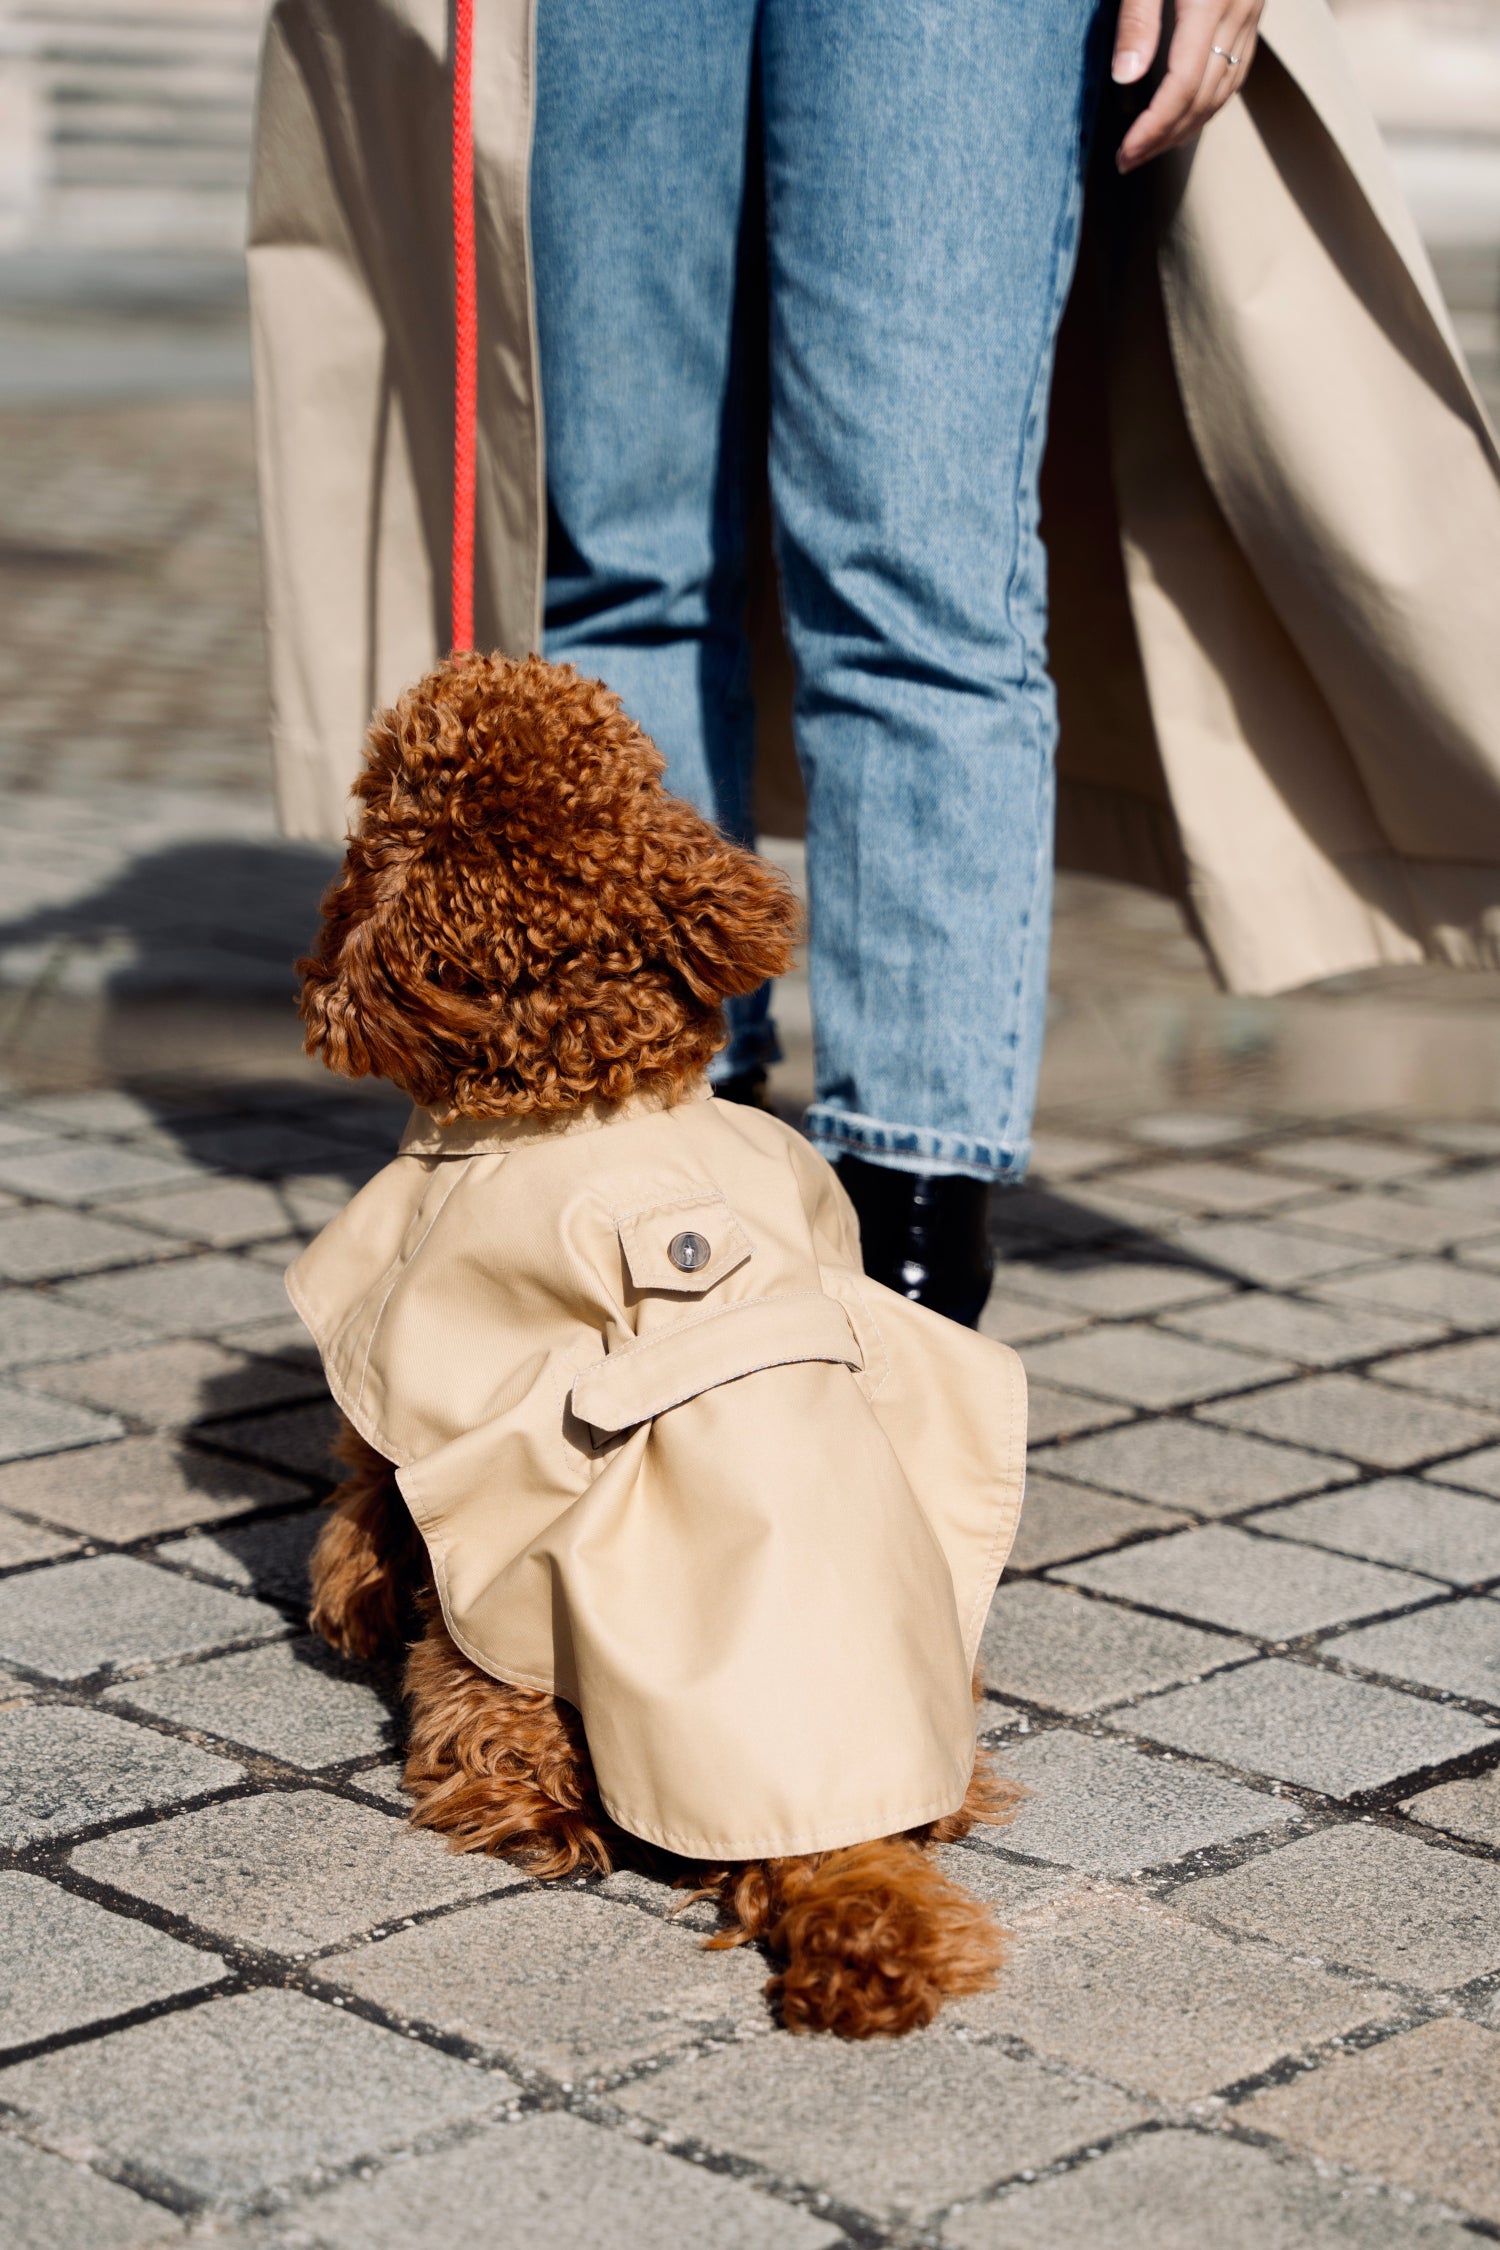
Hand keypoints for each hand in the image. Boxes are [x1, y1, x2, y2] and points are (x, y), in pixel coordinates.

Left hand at [1112, 0, 1262, 172]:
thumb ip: (1138, 19)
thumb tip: (1125, 77)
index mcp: (1209, 4)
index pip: (1183, 85)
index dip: (1154, 126)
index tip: (1126, 152)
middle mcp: (1237, 14)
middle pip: (1204, 96)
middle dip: (1165, 137)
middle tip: (1130, 160)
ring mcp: (1250, 14)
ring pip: (1224, 89)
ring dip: (1189, 126)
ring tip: (1154, 147)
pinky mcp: (1252, 10)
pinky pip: (1237, 69)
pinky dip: (1212, 101)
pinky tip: (1190, 117)